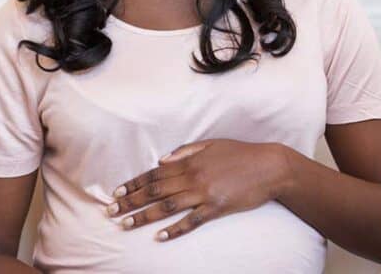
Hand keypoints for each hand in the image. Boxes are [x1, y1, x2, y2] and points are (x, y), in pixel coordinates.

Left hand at [106, 139, 291, 240]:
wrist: (270, 166)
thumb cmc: (242, 153)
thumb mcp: (213, 144)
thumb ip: (186, 150)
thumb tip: (162, 158)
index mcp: (191, 160)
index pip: (155, 173)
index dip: (134, 183)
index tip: (116, 192)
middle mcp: (194, 176)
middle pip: (155, 190)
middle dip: (131, 201)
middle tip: (110, 212)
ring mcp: (205, 193)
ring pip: (168, 206)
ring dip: (144, 216)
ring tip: (126, 224)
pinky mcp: (217, 207)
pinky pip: (192, 220)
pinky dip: (175, 229)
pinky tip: (160, 236)